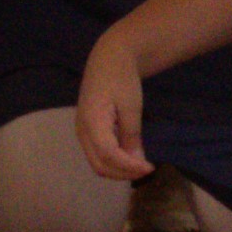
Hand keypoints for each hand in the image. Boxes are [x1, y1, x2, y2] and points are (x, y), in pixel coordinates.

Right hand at [74, 52, 151, 183]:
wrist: (109, 59)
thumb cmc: (121, 78)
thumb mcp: (132, 106)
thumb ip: (131, 135)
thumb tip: (137, 161)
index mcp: (92, 122)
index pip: (109, 155)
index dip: (129, 166)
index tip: (149, 167)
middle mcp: (82, 130)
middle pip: (99, 165)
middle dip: (123, 173)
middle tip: (146, 169)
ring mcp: (82, 131)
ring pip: (96, 162)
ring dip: (118, 169)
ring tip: (139, 165)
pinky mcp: (86, 131)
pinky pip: (97, 154)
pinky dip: (113, 161)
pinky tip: (129, 157)